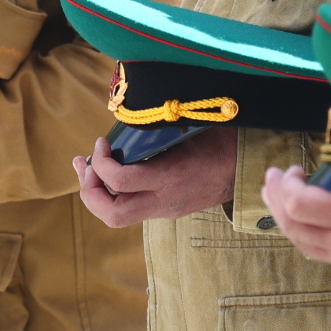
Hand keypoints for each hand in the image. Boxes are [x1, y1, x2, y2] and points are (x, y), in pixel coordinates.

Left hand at [75, 130, 237, 227]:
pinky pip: (130, 207)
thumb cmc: (220, 140)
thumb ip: (159, 127)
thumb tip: (129, 113)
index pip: (122, 181)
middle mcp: (166, 199)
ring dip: (95, 194)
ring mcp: (166, 209)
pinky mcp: (167, 210)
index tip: (101, 143)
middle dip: (89, 191)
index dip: (100, 163)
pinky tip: (106, 173)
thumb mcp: (191, 126)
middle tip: (84, 165)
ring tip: (85, 168)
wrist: (246, 169)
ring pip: (118, 217)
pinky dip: (111, 192)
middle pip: (113, 215)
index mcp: (172, 176)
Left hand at [261, 166, 330, 309]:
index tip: (290, 169)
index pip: (297, 204)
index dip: (285, 184)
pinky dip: (314, 236)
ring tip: (282, 203)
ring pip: (305, 246)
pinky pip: (327, 256)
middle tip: (270, 181)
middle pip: (292, 227)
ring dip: (289, 222)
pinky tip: (319, 225)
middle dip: (275, 201)